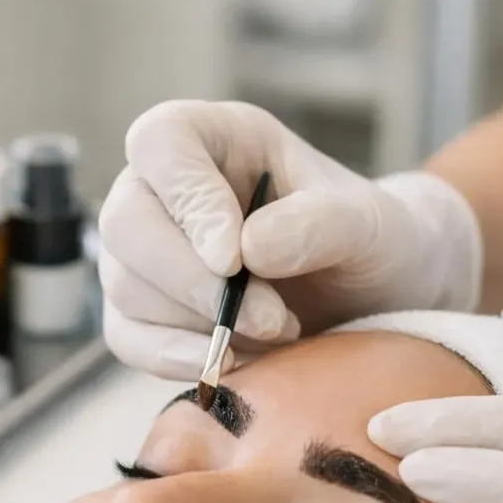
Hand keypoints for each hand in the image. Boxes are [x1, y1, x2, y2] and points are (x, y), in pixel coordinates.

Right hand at [99, 100, 482, 378]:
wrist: (378, 299)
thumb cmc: (374, 243)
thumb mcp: (371, 226)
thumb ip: (320, 225)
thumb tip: (249, 248)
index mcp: (219, 139)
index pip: (161, 142)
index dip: (186, 199)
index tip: (234, 258)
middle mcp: (171, 189)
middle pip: (126, 222)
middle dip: (191, 282)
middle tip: (270, 319)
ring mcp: (153, 252)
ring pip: (125, 285)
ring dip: (196, 325)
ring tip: (277, 333)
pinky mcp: (151, 312)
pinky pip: (127, 336)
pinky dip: (172, 358)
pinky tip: (229, 363)